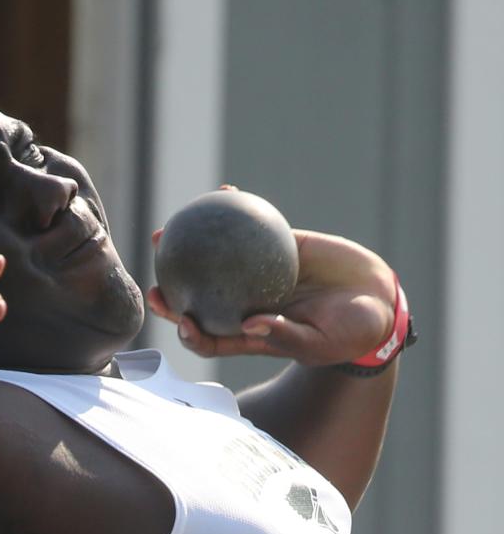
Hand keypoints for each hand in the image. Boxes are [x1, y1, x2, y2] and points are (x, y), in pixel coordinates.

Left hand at [147, 223, 395, 366]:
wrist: (377, 300)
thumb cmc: (350, 332)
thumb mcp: (320, 341)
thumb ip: (285, 335)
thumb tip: (251, 326)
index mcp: (250, 335)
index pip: (209, 337)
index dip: (189, 332)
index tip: (181, 318)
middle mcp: (246, 305)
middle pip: (198, 300)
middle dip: (171, 292)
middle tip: (155, 276)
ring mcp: (257, 275)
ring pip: (213, 262)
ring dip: (187, 247)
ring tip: (166, 229)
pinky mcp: (276, 247)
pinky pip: (249, 228)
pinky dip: (236, 211)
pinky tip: (224, 192)